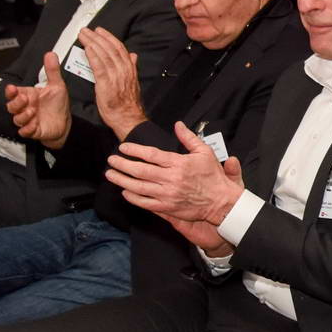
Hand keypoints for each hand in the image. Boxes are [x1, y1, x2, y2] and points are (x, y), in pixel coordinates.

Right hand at [2, 52, 71, 144]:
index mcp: (28, 96)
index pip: (13, 93)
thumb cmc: (57, 104)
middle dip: (15, 102)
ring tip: (32, 110)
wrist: (64, 122)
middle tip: (24, 98)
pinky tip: (33, 124)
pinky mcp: (33, 131)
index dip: (10, 91)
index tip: (12, 88)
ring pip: (17, 119)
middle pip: (11, 106)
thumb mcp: (57, 85)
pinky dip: (28, 129)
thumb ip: (52, 70)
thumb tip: (50, 54)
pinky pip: (25, 131)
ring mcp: (28, 120)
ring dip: (23, 115)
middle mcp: (25, 108)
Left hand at [78, 27, 146, 139]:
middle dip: (98, 37)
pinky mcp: (106, 84)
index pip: (119, 48)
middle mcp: (123, 70)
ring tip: (83, 36)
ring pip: (104, 55)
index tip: (100, 31)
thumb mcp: (133, 82)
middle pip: (110, 48)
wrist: (127, 117)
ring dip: (93, 43)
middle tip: (87, 30)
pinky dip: (93, 56)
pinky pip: (99, 66)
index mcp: (129, 69)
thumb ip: (131, 67)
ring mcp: (115, 76)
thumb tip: (133, 56)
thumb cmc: (127, 103)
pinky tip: (87, 49)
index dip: (109, 38)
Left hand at [106, 123, 245, 247]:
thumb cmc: (213, 176)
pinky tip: (125, 191)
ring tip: (111, 175)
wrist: (221, 201)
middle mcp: (170, 179)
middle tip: (111, 160)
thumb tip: (178, 125)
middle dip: (122, 164)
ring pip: (138, 187)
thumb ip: (189, 138)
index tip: (123, 148)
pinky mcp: (167, 207)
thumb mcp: (205, 152)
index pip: (150, 155)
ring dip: (122, 180)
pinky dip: (133, 197)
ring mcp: (167, 194)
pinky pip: (145, 202)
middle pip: (140, 170)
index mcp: (178, 164)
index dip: (134, 150)